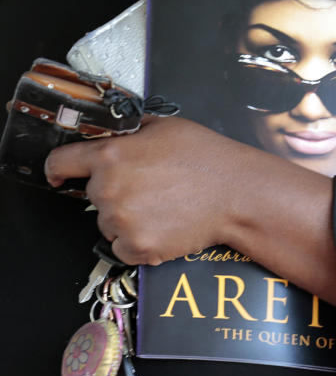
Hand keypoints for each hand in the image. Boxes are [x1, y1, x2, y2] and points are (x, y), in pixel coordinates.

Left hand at [45, 116, 251, 264]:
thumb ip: (129, 130)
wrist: (237, 193)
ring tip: (163, 209)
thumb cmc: (206, 156)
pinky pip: (122, 249)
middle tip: (151, 191)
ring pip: (107, 225)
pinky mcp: (138, 247)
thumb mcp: (164, 126)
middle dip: (114, 194)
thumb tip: (111, 130)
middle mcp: (108, 189)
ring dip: (127, 220)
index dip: (59, 170)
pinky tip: (164, 228)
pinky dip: (139, 244)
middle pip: (92, 197)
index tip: (60, 176)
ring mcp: (121, 221)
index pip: (61, 163)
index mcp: (110, 155)